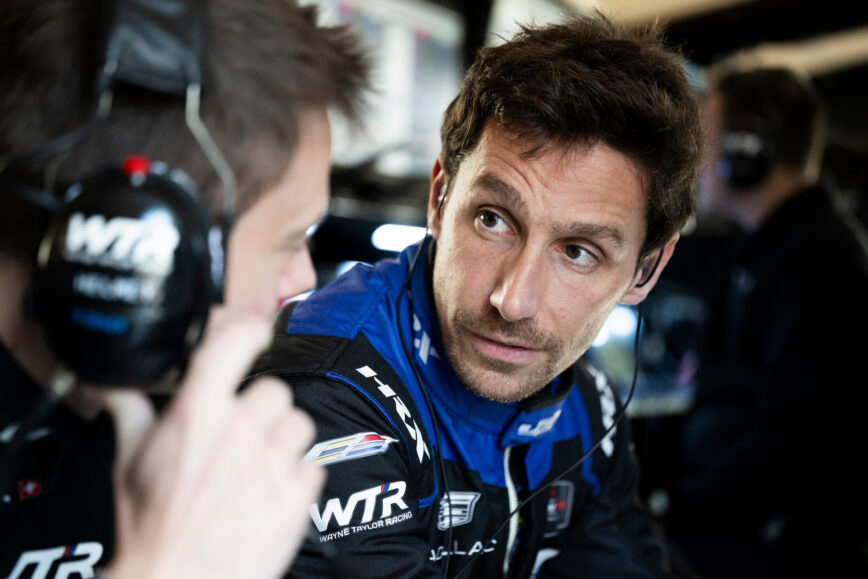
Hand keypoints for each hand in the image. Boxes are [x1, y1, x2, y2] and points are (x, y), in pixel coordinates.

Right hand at [100, 308, 321, 578]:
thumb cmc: (152, 527)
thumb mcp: (128, 463)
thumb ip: (129, 412)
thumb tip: (113, 385)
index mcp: (196, 414)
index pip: (236, 343)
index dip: (252, 328)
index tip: (257, 329)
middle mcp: (239, 431)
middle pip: (276, 389)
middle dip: (262, 409)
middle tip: (243, 434)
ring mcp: (272, 462)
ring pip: (301, 423)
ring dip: (284, 440)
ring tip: (258, 465)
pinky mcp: (298, 494)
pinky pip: (313, 464)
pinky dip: (297, 477)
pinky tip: (270, 492)